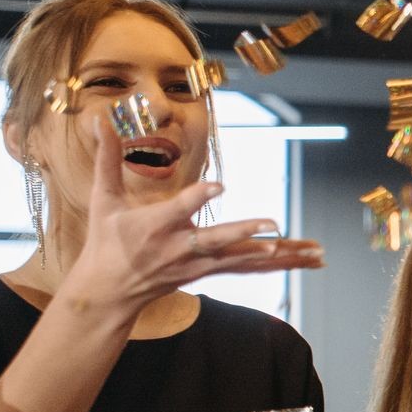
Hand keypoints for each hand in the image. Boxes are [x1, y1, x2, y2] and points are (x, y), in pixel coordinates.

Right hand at [67, 117, 324, 314]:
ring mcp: (197, 264)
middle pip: (217, 240)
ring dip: (280, 255)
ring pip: (243, 259)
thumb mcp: (103, 199)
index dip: (199, 196)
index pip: (181, 208)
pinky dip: (277, 264)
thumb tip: (100, 120)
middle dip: (244, 233)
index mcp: (155, 225)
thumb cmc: (106, 241)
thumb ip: (106, 158)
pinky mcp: (208, 272)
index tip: (219, 185)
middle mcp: (180, 248)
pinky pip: (248, 269)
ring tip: (312, 251)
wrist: (108, 291)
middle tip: (273, 224)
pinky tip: (304, 260)